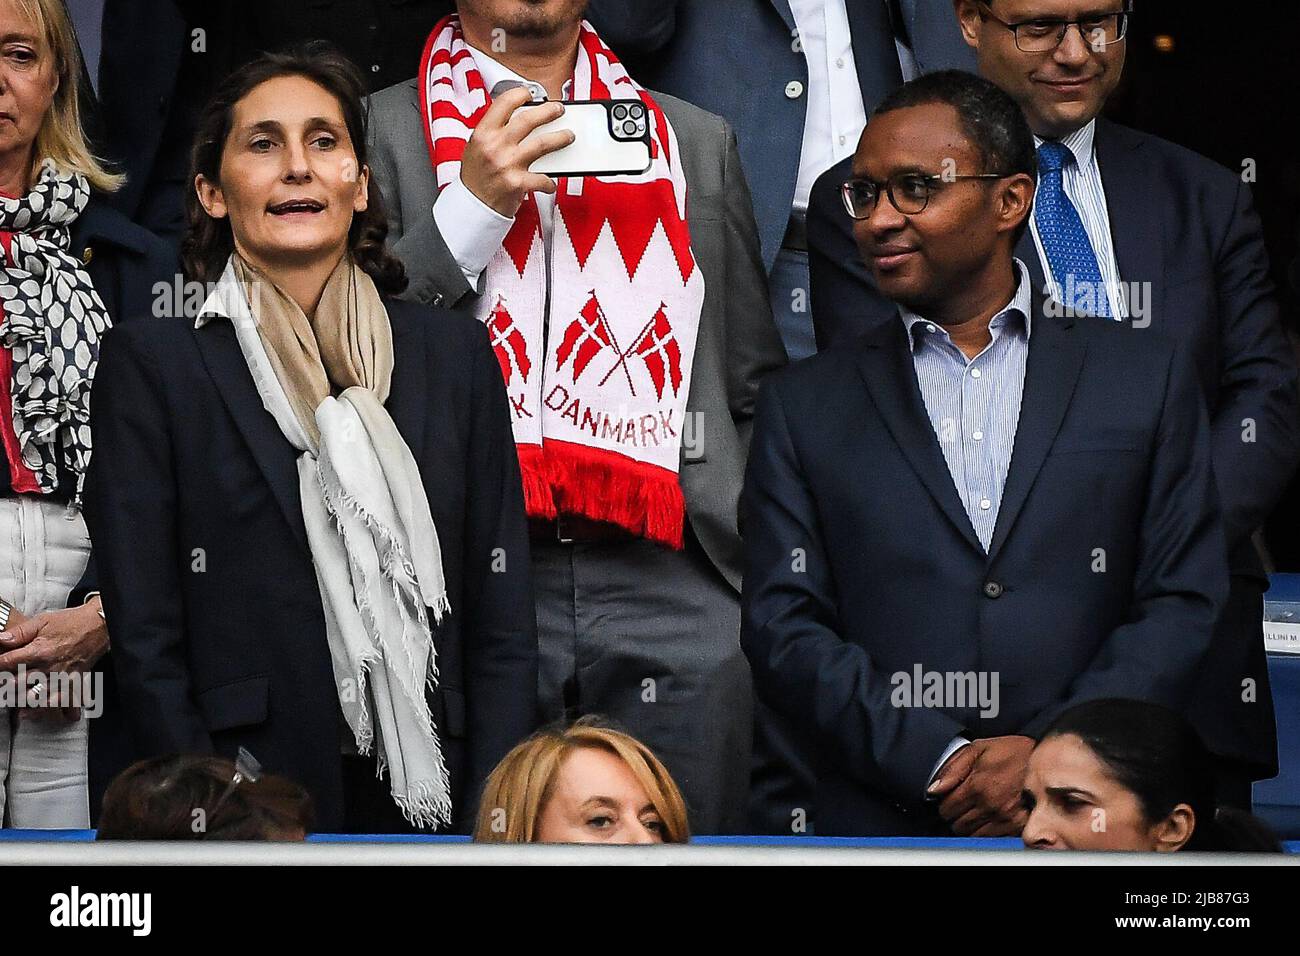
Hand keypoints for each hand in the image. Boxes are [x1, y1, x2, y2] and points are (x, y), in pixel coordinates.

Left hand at [0, 600, 107, 721]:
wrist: (99, 626)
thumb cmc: (71, 623)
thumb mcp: (42, 621)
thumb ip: (20, 632)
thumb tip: (0, 639)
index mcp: (39, 650)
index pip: (8, 662)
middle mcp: (49, 667)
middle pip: (19, 684)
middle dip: (5, 688)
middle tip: (1, 691)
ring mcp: (61, 677)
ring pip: (37, 696)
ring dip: (22, 703)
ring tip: (14, 706)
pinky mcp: (72, 682)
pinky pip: (61, 700)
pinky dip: (51, 709)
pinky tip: (39, 715)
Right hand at [459, 86, 574, 216]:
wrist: (472, 205)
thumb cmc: (475, 177)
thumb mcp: (477, 147)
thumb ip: (495, 132)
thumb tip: (521, 119)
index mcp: (484, 133)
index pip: (504, 103)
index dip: (520, 94)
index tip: (530, 93)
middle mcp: (495, 146)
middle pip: (528, 120)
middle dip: (549, 111)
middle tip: (559, 110)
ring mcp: (507, 164)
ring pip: (542, 144)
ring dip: (560, 138)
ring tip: (568, 136)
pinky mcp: (518, 183)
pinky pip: (543, 178)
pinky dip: (550, 182)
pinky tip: (552, 182)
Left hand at [931, 735, 1033, 836]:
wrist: (1043, 758)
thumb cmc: (1012, 751)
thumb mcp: (978, 748)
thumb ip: (953, 768)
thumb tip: (934, 789)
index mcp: (977, 785)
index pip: (946, 808)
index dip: (944, 804)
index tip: (950, 799)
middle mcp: (990, 804)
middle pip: (958, 824)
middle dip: (956, 815)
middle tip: (962, 805)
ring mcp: (1005, 817)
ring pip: (973, 835)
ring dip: (969, 825)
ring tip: (975, 811)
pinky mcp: (1018, 825)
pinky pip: (992, 838)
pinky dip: (986, 831)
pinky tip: (988, 818)